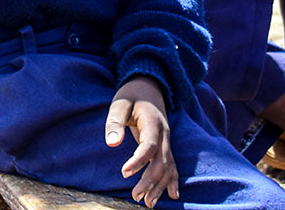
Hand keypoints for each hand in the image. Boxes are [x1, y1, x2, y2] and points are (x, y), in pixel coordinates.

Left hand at [105, 75, 178, 207]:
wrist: (149, 86)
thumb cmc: (131, 94)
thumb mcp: (119, 103)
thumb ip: (115, 122)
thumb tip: (112, 144)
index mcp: (153, 123)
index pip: (149, 146)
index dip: (138, 161)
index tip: (124, 173)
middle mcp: (165, 135)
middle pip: (161, 162)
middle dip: (150, 181)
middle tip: (136, 197)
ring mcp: (168, 141)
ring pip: (168, 167)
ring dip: (159, 186)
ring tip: (148, 203)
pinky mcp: (166, 145)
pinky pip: (172, 166)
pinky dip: (172, 181)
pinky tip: (172, 195)